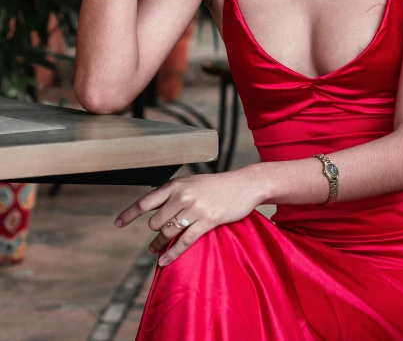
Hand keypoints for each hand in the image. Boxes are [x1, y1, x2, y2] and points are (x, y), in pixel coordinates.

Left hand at [113, 170, 263, 265]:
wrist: (244, 184)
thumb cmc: (217, 185)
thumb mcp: (192, 183)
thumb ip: (175, 194)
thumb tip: (156, 209)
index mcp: (177, 184)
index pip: (146, 200)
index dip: (129, 213)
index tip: (117, 224)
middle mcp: (183, 195)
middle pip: (155, 221)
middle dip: (154, 232)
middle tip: (154, 239)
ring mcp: (195, 208)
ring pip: (167, 232)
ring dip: (159, 245)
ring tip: (155, 251)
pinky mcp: (207, 221)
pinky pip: (184, 241)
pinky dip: (172, 254)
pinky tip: (164, 261)